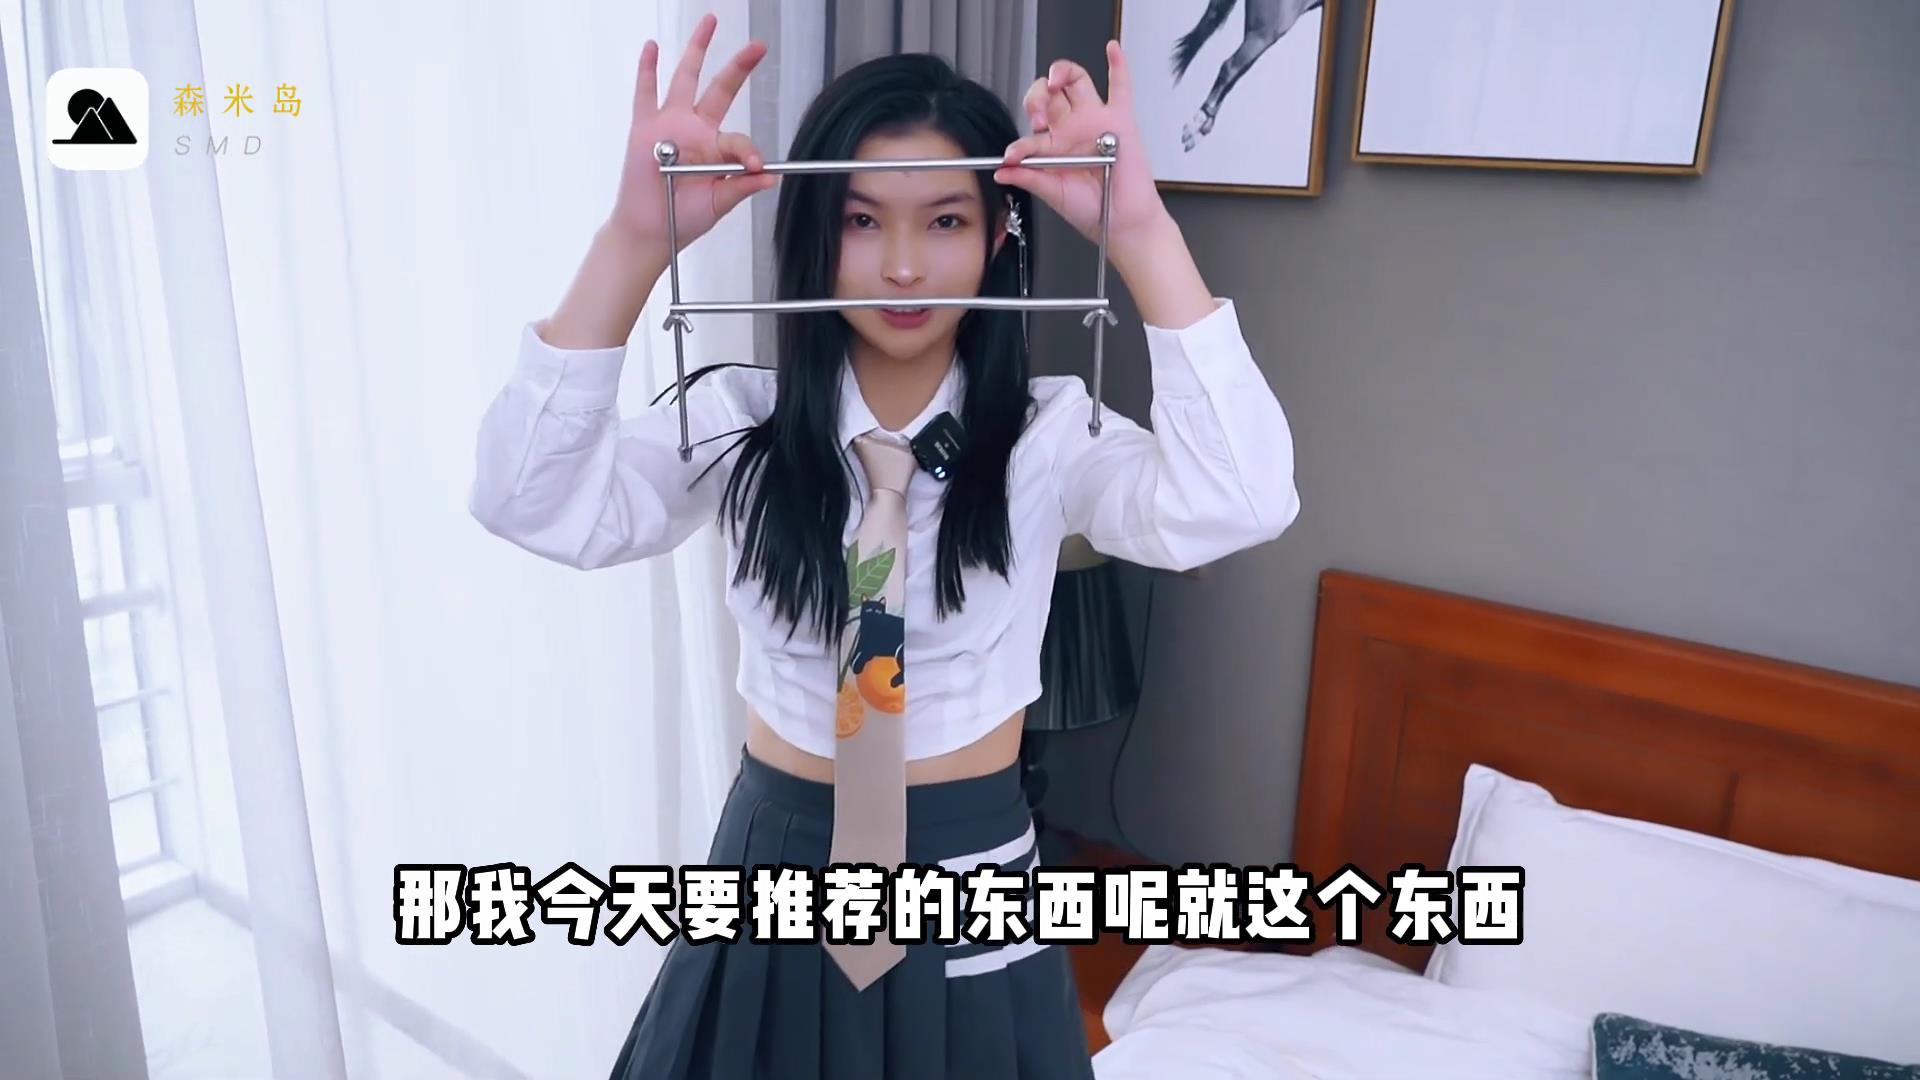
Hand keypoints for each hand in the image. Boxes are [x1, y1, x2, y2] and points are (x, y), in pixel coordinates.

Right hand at [607, 14, 777, 256]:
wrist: (649, 230)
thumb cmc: (683, 218)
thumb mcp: (719, 203)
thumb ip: (741, 187)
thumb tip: (768, 176)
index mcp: (716, 148)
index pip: (738, 137)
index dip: (748, 150)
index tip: (753, 166)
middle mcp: (696, 129)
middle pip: (721, 88)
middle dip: (739, 66)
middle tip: (758, 45)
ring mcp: (669, 124)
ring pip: (685, 78)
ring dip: (698, 50)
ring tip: (711, 23)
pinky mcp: (644, 127)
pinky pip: (646, 92)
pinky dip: (648, 69)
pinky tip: (653, 47)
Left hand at [995, 42, 1170, 258]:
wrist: (1122, 222)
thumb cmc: (1091, 209)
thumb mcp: (1054, 193)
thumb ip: (1029, 178)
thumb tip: (1002, 171)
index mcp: (1054, 145)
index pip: (1031, 130)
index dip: (1021, 141)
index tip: (1014, 155)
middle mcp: (1072, 128)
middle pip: (1049, 94)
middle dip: (1038, 97)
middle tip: (1039, 117)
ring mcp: (1096, 121)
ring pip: (1076, 82)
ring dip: (1062, 73)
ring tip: (1056, 81)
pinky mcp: (1121, 120)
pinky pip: (1121, 86)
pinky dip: (1118, 65)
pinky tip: (1111, 49)